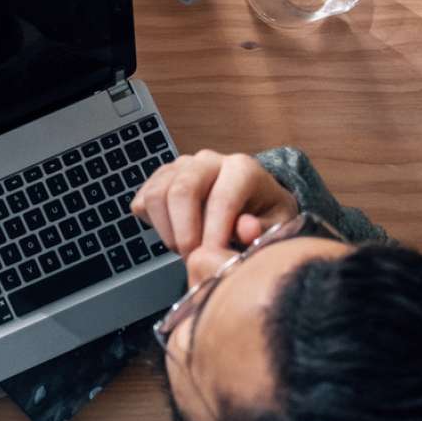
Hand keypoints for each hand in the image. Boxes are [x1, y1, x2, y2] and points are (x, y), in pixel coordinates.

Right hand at [128, 150, 298, 258]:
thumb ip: (264, 229)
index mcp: (241, 168)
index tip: (213, 259)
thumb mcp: (277, 223)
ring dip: (168, 231)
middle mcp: (207, 160)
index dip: (215, 234)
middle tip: (194, 260)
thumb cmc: (264, 213)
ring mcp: (179, 166)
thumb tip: (245, 229)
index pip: (221, 199)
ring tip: (187, 250)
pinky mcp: (159, 177)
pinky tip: (176, 236)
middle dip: (184, 232)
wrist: (251, 199)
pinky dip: (154, 225)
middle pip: (181, 191)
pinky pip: (144, 200)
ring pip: (157, 195)